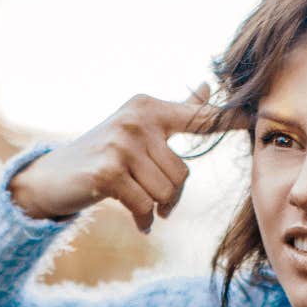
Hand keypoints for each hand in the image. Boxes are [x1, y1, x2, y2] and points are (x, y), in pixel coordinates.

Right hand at [9, 85, 240, 232]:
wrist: (51, 178)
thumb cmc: (101, 154)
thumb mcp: (139, 129)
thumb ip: (176, 112)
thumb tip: (205, 86)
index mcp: (148, 107)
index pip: (197, 117)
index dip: (226, 120)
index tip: (254, 115)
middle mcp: (136, 119)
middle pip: (182, 174)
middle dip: (169, 196)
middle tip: (151, 199)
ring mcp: (120, 144)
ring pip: (165, 192)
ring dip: (154, 208)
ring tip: (137, 204)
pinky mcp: (107, 171)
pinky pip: (145, 206)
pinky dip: (142, 219)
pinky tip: (136, 220)